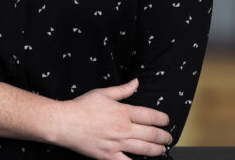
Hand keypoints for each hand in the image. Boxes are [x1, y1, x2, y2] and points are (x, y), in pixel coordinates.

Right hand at [52, 78, 171, 158]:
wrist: (65, 122)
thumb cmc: (83, 106)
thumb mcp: (103, 93)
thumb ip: (123, 89)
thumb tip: (136, 82)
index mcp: (123, 111)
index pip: (150, 116)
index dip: (162, 119)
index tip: (166, 120)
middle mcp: (123, 128)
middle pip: (151, 134)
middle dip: (163, 136)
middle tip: (168, 137)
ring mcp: (117, 144)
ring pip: (144, 149)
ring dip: (157, 149)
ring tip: (162, 149)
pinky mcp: (109, 156)